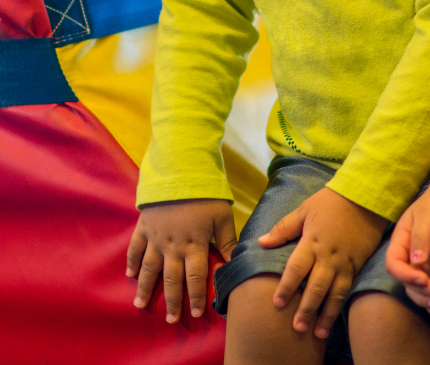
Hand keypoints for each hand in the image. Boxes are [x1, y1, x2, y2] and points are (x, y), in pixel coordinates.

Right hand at [126, 198, 236, 321]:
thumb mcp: (223, 216)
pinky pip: (135, 249)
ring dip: (146, 289)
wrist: (179, 172)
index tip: (197, 313)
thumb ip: (228, 241)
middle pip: (172, 279)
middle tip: (172, 320)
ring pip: (149, 270)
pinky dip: (132, 263)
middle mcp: (173, 247)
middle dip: (173, 301)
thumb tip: (236, 262)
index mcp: (194, 245)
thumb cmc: (206, 194)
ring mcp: (156, 239)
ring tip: (141, 305)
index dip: (197, 296)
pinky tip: (130, 275)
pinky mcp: (144, 228)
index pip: (196, 277)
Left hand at [257, 186, 387, 339]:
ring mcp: (345, 262)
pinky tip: (335, 318)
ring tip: (318, 333)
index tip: (277, 304)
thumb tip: (261, 242)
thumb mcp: (306, 209)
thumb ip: (284, 228)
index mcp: (313, 241)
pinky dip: (341, 305)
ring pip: (335, 292)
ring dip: (326, 314)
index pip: (297, 268)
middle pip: (316, 286)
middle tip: (297, 327)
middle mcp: (329, 256)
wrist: (366, 197)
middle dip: (307, 308)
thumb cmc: (332, 202)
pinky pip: (348, 288)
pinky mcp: (356, 265)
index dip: (287, 286)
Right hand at [384, 185, 429, 314]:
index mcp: (401, 241)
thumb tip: (416, 261)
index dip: (405, 275)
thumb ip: (421, 237)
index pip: (394, 264)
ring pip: (417, 288)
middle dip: (422, 290)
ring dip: (427, 298)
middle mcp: (408, 255)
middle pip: (406, 281)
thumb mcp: (429, 216)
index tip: (423, 278)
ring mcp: (421, 264)